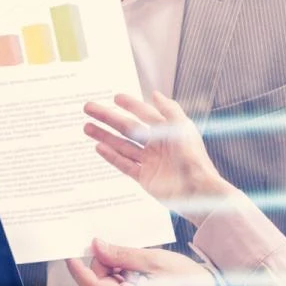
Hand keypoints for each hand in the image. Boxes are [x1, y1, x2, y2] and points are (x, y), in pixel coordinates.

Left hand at [67, 238, 222, 285]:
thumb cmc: (189, 281)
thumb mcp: (154, 259)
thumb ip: (121, 255)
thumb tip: (96, 247)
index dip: (78, 269)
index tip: (69, 254)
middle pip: (99, 285)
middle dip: (104, 265)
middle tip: (120, 249)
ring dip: (115, 271)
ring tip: (140, 263)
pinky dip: (122, 278)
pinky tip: (140, 270)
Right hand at [84, 92, 233, 220]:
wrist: (198, 191)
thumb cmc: (195, 158)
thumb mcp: (184, 128)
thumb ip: (169, 110)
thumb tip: (155, 94)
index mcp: (168, 131)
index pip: (144, 114)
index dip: (130, 105)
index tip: (115, 98)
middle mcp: (157, 145)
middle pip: (127, 128)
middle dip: (108, 118)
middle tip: (89, 108)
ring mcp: (150, 162)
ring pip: (122, 145)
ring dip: (104, 136)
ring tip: (87, 127)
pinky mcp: (145, 178)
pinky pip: (125, 165)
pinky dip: (111, 156)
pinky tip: (99, 147)